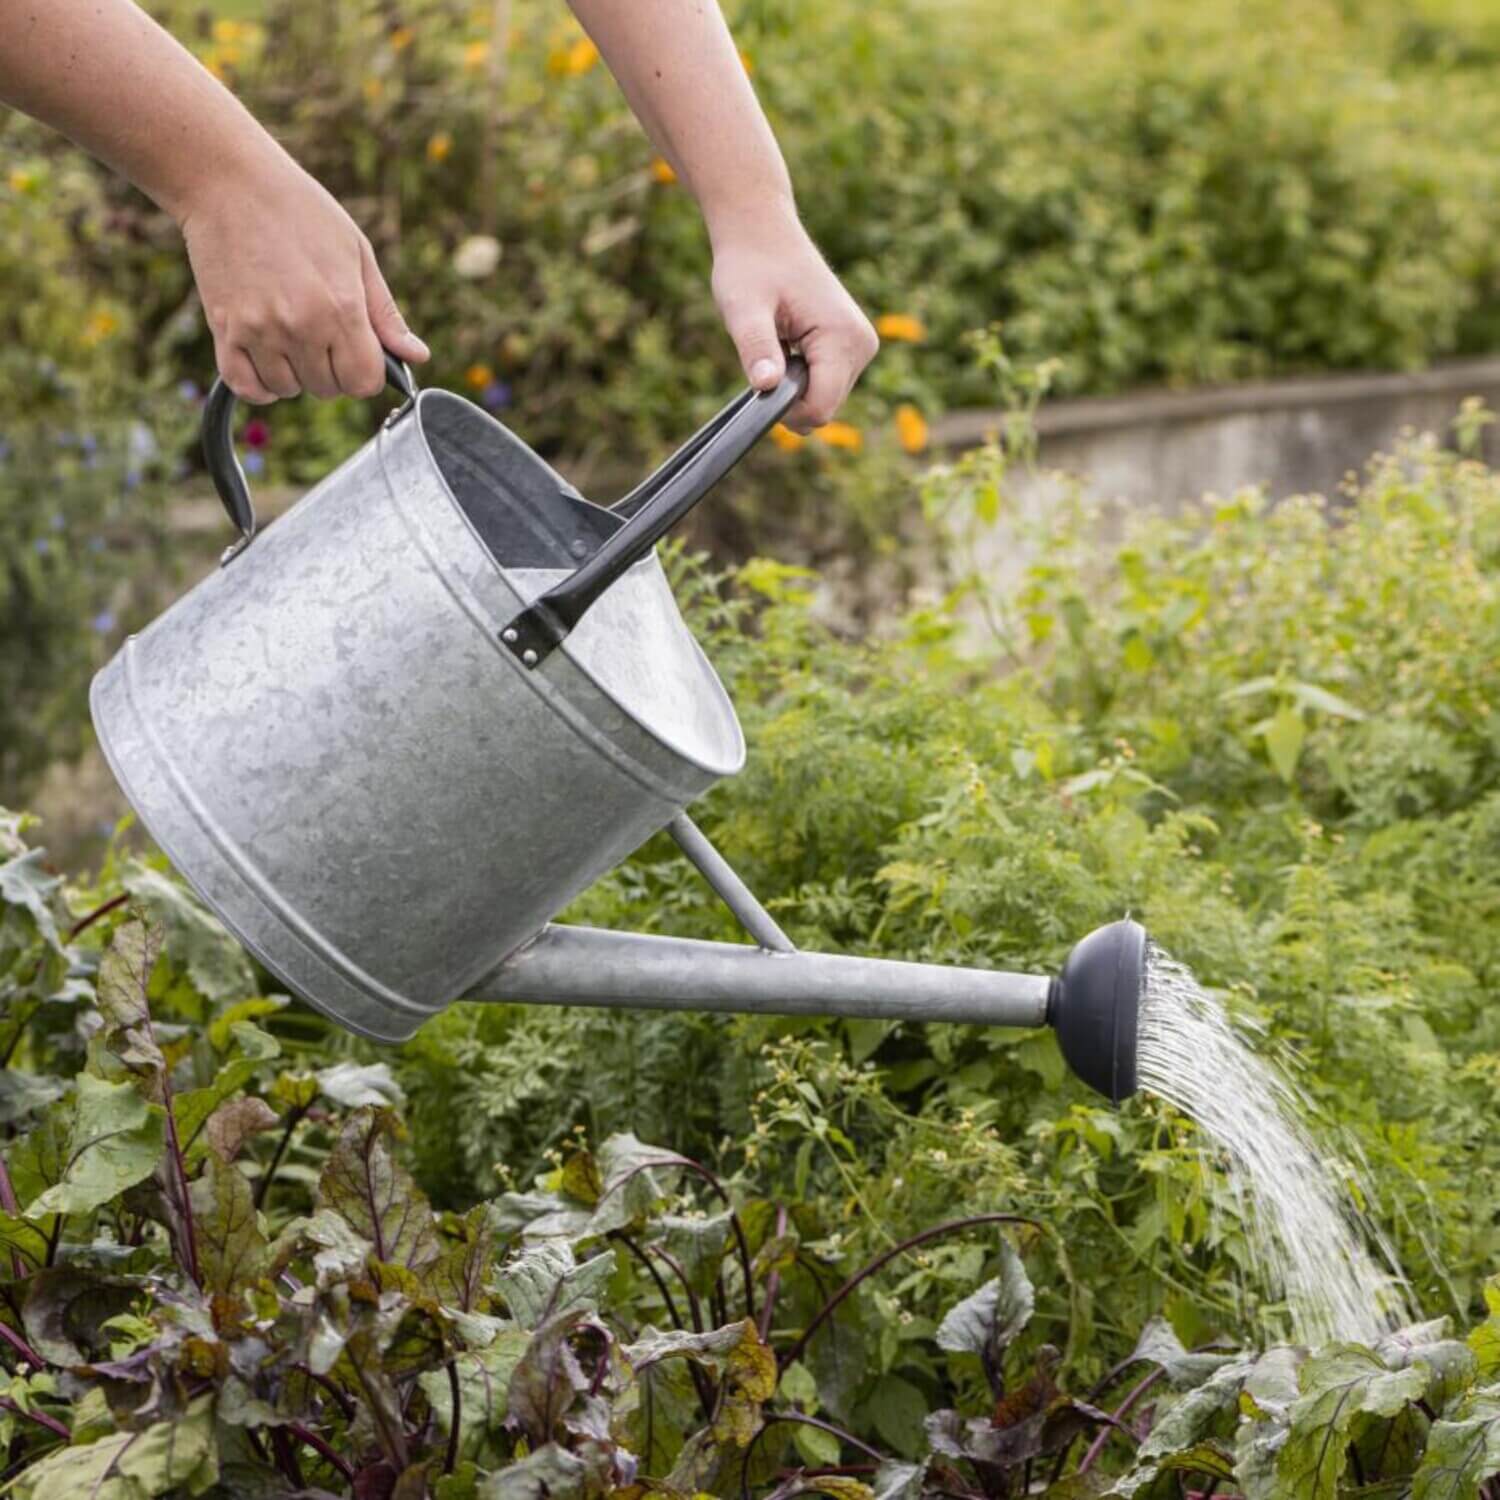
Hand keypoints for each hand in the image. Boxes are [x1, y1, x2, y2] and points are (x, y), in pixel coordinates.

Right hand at [177, 155, 428, 403]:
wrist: (228, 180)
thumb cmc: (300, 211)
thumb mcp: (357, 254)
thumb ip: (386, 313)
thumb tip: (418, 356)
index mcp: (342, 308)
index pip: (364, 382)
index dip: (365, 372)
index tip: (356, 351)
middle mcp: (301, 326)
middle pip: (328, 389)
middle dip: (331, 370)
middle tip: (319, 332)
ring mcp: (259, 330)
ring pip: (288, 390)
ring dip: (294, 373)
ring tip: (289, 334)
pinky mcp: (224, 329)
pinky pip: (247, 387)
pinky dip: (259, 383)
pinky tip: (266, 358)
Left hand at [710, 215, 877, 431]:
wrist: (763, 234)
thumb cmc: (750, 267)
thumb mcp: (743, 309)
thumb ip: (756, 348)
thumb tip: (766, 386)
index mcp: (843, 337)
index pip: (821, 409)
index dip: (784, 410)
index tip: (761, 380)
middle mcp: (862, 345)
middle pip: (824, 409)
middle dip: (789, 396)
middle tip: (766, 354)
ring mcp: (862, 346)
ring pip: (825, 399)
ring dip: (794, 385)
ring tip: (778, 342)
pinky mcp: (854, 346)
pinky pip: (826, 384)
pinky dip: (801, 375)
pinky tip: (789, 342)